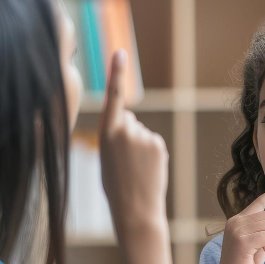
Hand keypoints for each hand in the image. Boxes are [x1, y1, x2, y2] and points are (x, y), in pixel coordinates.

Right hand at [98, 50, 168, 232]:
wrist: (135, 210)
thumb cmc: (115, 187)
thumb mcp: (106, 159)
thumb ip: (115, 137)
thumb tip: (132, 125)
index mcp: (106, 134)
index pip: (113, 98)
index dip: (116, 74)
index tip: (120, 53)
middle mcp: (126, 130)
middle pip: (128, 120)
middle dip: (126, 136)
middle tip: (123, 163)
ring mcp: (144, 136)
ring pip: (140, 133)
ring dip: (138, 147)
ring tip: (135, 170)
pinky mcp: (158, 144)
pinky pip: (152, 142)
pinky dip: (150, 154)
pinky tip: (146, 170)